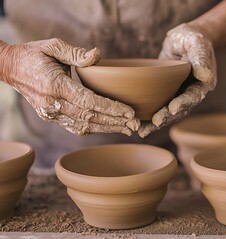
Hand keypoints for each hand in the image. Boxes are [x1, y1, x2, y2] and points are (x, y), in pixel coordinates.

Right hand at [0, 38, 139, 135]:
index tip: (130, 113)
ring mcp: (50, 113)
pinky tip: (110, 128)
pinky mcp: (50, 117)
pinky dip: (94, 129)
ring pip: (84, 126)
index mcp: (55, 86)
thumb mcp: (52, 46)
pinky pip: (75, 127)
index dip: (111, 109)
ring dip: (108, 129)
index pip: (89, 102)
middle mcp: (53, 104)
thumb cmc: (33, 54)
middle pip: (90, 118)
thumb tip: (97, 55)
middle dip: (116, 122)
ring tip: (128, 129)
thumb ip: (75, 53)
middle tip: (137, 125)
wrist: (9, 68)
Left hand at [138, 23, 216, 137]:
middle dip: (167, 117)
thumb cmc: (193, 38)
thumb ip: (202, 59)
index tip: (173, 107)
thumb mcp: (198, 43)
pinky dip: (150, 114)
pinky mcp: (167, 93)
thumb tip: (207, 77)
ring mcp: (179, 94)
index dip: (184, 102)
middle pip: (180, 109)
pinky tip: (138, 122)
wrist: (184, 37)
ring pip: (169, 112)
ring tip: (142, 131)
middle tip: (153, 123)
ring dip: (156, 122)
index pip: (193, 96)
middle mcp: (192, 92)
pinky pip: (159, 105)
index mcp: (203, 83)